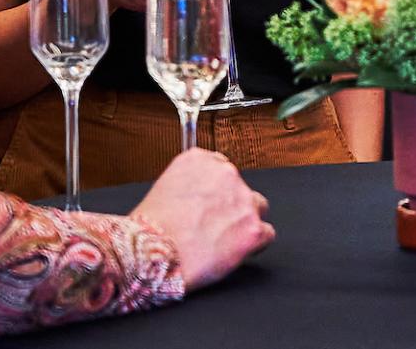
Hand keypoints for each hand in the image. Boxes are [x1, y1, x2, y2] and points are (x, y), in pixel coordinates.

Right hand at [130, 148, 274, 290]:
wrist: (152, 256)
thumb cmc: (149, 231)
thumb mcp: (164, 187)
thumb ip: (190, 184)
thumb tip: (201, 197)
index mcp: (200, 160)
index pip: (221, 169)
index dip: (216, 192)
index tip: (209, 205)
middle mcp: (226, 173)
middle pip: (240, 188)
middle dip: (231, 206)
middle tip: (212, 227)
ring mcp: (243, 200)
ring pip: (258, 208)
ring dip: (245, 222)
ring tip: (223, 241)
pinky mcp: (253, 229)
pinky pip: (267, 234)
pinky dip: (255, 245)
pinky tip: (236, 252)